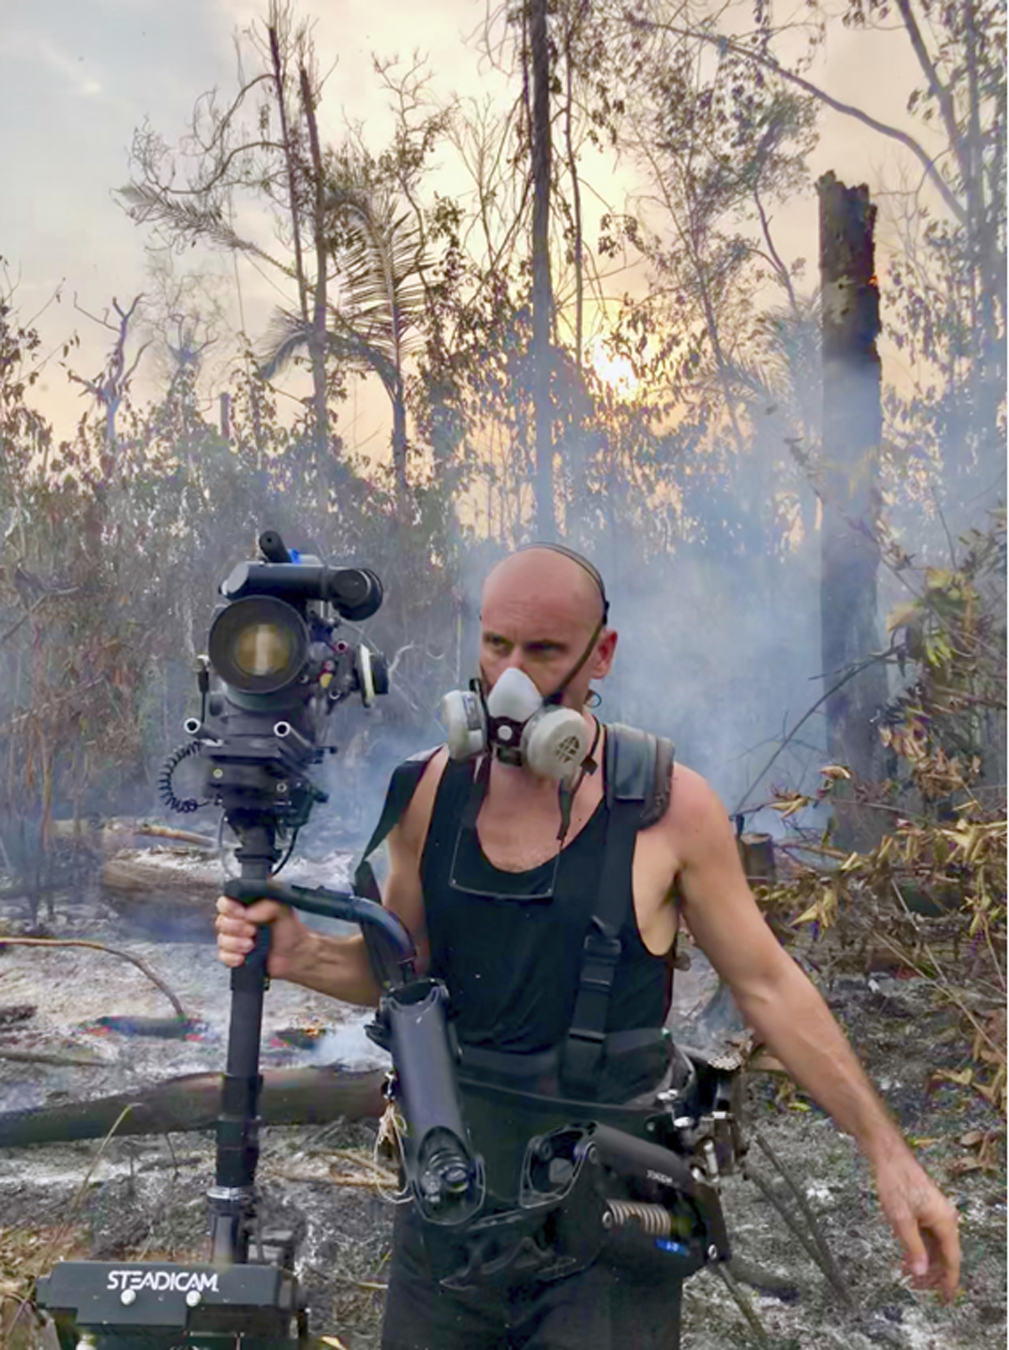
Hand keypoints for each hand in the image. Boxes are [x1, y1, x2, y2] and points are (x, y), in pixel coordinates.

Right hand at [215, 894, 312, 982]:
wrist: (296, 955)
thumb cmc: (290, 931)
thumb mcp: (283, 910)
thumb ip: (267, 905)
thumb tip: (248, 913)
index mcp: (247, 907)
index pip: (225, 902)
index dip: (230, 908)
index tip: (242, 914)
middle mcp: (238, 922)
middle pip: (221, 922)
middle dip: (236, 928)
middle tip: (252, 931)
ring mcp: (235, 940)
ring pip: (222, 940)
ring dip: (236, 944)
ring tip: (251, 945)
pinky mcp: (235, 956)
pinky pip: (223, 956)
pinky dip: (232, 957)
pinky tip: (243, 957)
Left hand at [874, 1148, 959, 1301]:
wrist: (889, 1156)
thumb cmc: (896, 1183)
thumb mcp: (901, 1219)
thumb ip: (912, 1247)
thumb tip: (921, 1272)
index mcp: (945, 1222)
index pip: (952, 1259)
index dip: (949, 1281)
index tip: (946, 1299)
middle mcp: (945, 1219)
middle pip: (944, 1255)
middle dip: (931, 1273)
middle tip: (915, 1287)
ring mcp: (935, 1214)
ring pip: (934, 1246)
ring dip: (923, 1262)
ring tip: (907, 1275)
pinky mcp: (925, 1209)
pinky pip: (927, 1236)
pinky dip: (918, 1248)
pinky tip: (906, 1258)